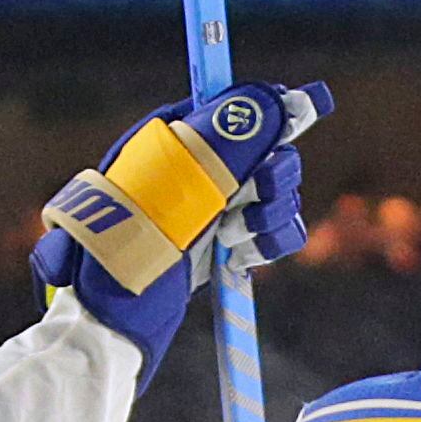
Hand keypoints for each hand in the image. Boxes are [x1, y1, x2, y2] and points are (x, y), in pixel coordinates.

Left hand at [36, 82, 329, 368]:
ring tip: (235, 239)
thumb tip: (276, 99)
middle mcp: (193, 170)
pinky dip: (268, 243)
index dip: (272, 108)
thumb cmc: (130, 250)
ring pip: (275, 194)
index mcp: (173, 141)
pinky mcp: (218, 245)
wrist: (108, 322)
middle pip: (267, 152)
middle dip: (274, 176)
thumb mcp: (178, 188)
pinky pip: (270, 232)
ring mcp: (207, 210)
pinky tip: (243, 257)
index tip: (313, 104)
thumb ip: (228, 142)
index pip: (234, 109)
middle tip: (256, 196)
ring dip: (270, 215)